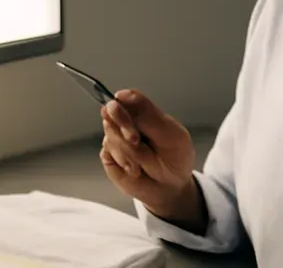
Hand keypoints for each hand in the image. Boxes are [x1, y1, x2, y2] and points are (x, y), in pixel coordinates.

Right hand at [100, 89, 201, 224]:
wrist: (172, 188)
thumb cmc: (175, 158)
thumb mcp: (170, 134)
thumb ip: (148, 115)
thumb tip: (123, 94)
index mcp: (142, 111)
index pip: (124, 99)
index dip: (121, 109)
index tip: (131, 120)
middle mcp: (126, 122)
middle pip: (111, 113)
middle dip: (125, 130)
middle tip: (136, 141)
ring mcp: (116, 138)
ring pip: (110, 136)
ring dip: (129, 152)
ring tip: (145, 163)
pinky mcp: (109, 156)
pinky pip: (107, 153)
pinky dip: (124, 163)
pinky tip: (136, 170)